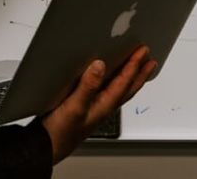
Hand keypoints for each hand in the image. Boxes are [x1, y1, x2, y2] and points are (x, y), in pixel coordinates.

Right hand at [41, 46, 156, 163]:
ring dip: (131, 78)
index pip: (125, 82)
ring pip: (120, 90)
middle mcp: (104, 106)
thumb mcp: (75, 106)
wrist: (46, 146)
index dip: (134, 65)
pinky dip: (115, 82)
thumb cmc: (61, 132)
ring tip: (138, 68)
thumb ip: (88, 86)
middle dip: (140, 73)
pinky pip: (108, 91)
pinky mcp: (87, 106)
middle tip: (151, 61)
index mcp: (105, 105)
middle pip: (128, 87)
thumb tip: (100, 65)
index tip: (142, 51)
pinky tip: (109, 79)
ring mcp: (96, 107)